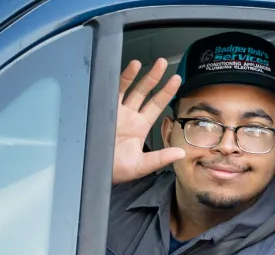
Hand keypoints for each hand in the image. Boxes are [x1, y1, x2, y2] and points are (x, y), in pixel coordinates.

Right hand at [113, 58, 185, 184]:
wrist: (94, 170)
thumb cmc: (116, 169)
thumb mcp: (141, 165)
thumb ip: (160, 158)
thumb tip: (180, 153)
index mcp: (140, 126)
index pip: (157, 105)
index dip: (166, 92)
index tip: (177, 80)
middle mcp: (130, 116)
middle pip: (146, 92)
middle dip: (155, 78)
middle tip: (165, 64)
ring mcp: (118, 111)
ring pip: (131, 88)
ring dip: (142, 75)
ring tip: (153, 63)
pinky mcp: (105, 109)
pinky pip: (114, 90)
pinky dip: (123, 78)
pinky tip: (132, 67)